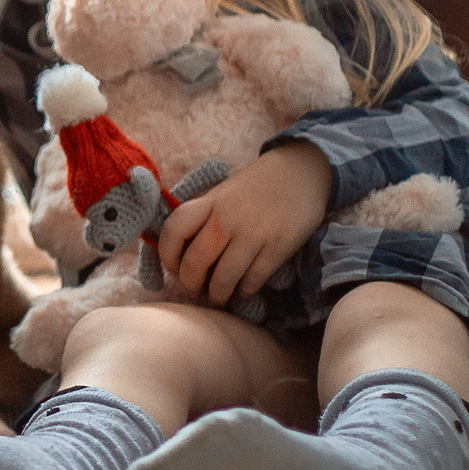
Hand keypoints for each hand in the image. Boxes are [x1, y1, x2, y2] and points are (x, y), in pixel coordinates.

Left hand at [155, 142, 333, 306]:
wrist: (301, 171)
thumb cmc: (256, 186)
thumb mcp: (223, 193)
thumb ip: (204, 217)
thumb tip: (185, 254)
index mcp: (209, 202)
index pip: (174, 230)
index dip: (167, 255)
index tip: (173, 268)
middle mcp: (226, 219)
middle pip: (195, 262)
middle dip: (191, 284)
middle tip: (196, 291)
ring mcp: (252, 234)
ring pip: (224, 278)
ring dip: (218, 295)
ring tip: (218, 297)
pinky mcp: (277, 247)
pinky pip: (253, 279)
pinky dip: (244, 292)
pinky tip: (242, 291)